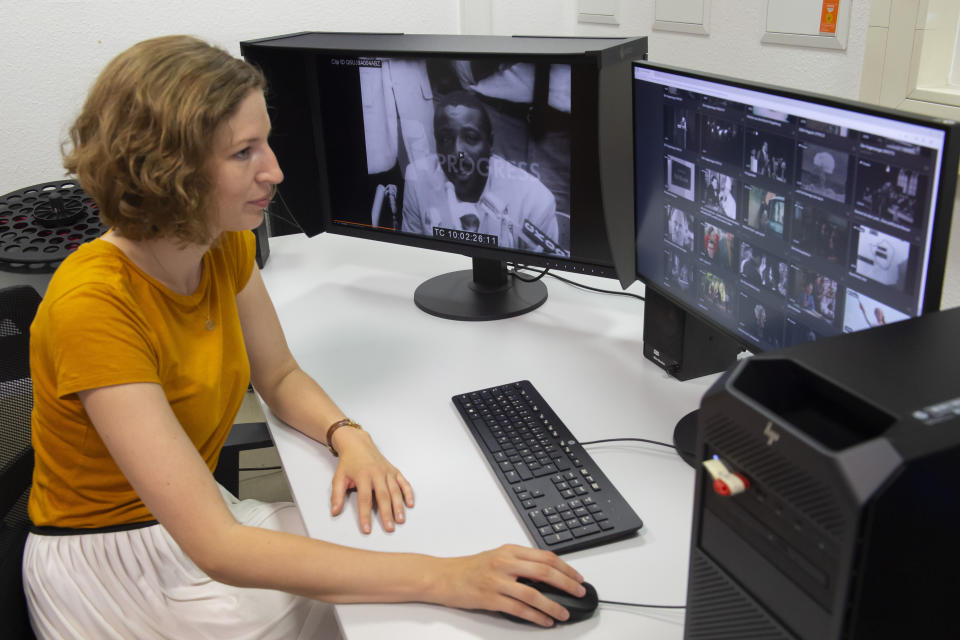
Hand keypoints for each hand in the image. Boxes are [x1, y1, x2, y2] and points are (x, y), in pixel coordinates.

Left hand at [329, 428, 413, 533]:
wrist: (358, 444)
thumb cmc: (349, 463)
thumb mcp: (338, 477)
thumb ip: (336, 495)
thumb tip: (334, 511)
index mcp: (363, 476)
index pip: (364, 499)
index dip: (365, 515)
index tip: (367, 529)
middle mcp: (377, 473)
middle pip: (383, 496)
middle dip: (386, 513)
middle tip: (389, 528)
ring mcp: (387, 472)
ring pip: (395, 491)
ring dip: (399, 506)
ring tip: (400, 520)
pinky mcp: (394, 470)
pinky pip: (403, 482)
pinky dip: (408, 493)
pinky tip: (410, 504)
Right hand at [432, 544, 585, 626]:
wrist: (444, 577)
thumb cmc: (470, 568)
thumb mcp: (498, 557)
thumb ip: (520, 563)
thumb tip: (547, 575)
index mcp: (509, 551)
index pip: (545, 556)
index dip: (565, 568)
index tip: (577, 577)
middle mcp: (505, 563)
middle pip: (544, 572)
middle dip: (566, 584)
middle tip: (579, 592)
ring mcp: (497, 581)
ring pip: (533, 594)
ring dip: (553, 605)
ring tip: (563, 613)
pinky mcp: (490, 598)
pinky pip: (519, 609)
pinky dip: (535, 616)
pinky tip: (544, 621)